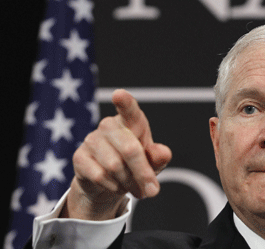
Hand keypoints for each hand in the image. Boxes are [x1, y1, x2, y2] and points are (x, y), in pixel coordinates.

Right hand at [63, 89, 171, 220]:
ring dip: (129, 183)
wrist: (108, 182)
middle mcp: (109, 126)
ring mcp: (92, 140)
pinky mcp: (79, 157)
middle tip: (153, 191)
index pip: (129, 109)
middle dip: (143, 173)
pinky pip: (100, 176)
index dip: (125, 102)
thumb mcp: (152, 162)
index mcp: (131, 121)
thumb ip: (159, 157)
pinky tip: (116, 186)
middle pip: (129, 149)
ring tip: (135, 188)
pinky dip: (113, 186)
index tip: (119, 94)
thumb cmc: (134, 164)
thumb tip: (163, 153)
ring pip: (115, 166)